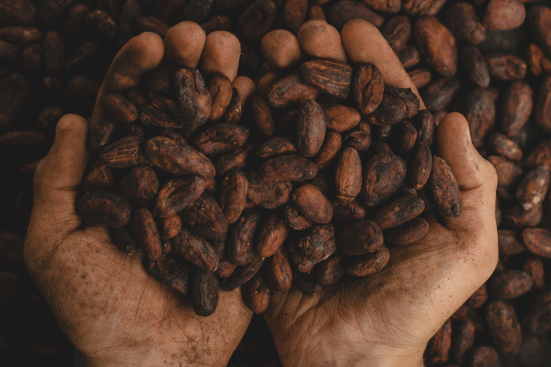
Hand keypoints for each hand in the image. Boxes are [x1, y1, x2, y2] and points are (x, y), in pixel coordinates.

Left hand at [24, 23, 254, 366]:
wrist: (159, 361)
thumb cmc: (98, 312)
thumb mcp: (57, 247)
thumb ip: (58, 183)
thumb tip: (72, 119)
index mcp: (123, 179)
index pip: (127, 114)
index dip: (136, 75)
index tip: (153, 44)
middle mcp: (168, 179)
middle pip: (178, 113)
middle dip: (190, 70)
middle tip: (205, 37)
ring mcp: (209, 195)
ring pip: (219, 132)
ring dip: (229, 90)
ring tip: (240, 55)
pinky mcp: (243, 215)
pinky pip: (254, 171)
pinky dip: (263, 136)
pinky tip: (270, 102)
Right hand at [262, 20, 498, 366]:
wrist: (353, 359)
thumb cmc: (415, 309)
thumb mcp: (467, 250)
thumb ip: (471, 186)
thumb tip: (456, 117)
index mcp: (394, 177)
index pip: (385, 108)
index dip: (372, 66)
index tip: (353, 29)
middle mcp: (349, 177)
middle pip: (333, 108)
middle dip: (317, 64)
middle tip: (299, 32)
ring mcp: (307, 194)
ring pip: (292, 127)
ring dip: (278, 85)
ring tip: (262, 50)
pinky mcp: (273, 215)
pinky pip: (257, 168)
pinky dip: (244, 131)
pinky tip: (232, 97)